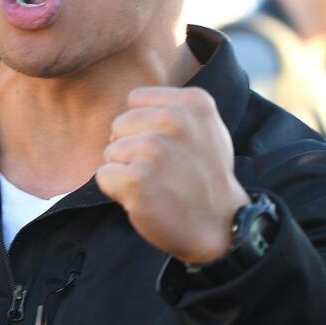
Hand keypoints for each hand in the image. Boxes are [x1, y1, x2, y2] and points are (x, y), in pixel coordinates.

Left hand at [95, 87, 250, 263]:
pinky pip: (104, 175)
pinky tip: (144, 198)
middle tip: (162, 170)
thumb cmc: (207, 177)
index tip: (167, 148)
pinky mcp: (136, 179)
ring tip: (157, 185)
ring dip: (126, 171)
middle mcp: (174, 120)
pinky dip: (117, 190)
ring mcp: (153, 149)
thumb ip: (175, 109)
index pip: (136, 99)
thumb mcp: (207, 128)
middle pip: (120, 124)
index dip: (143, 125)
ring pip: (111, 151)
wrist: (221, 225)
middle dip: (132, 148)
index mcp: (192, 102)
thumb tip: (133, 105)